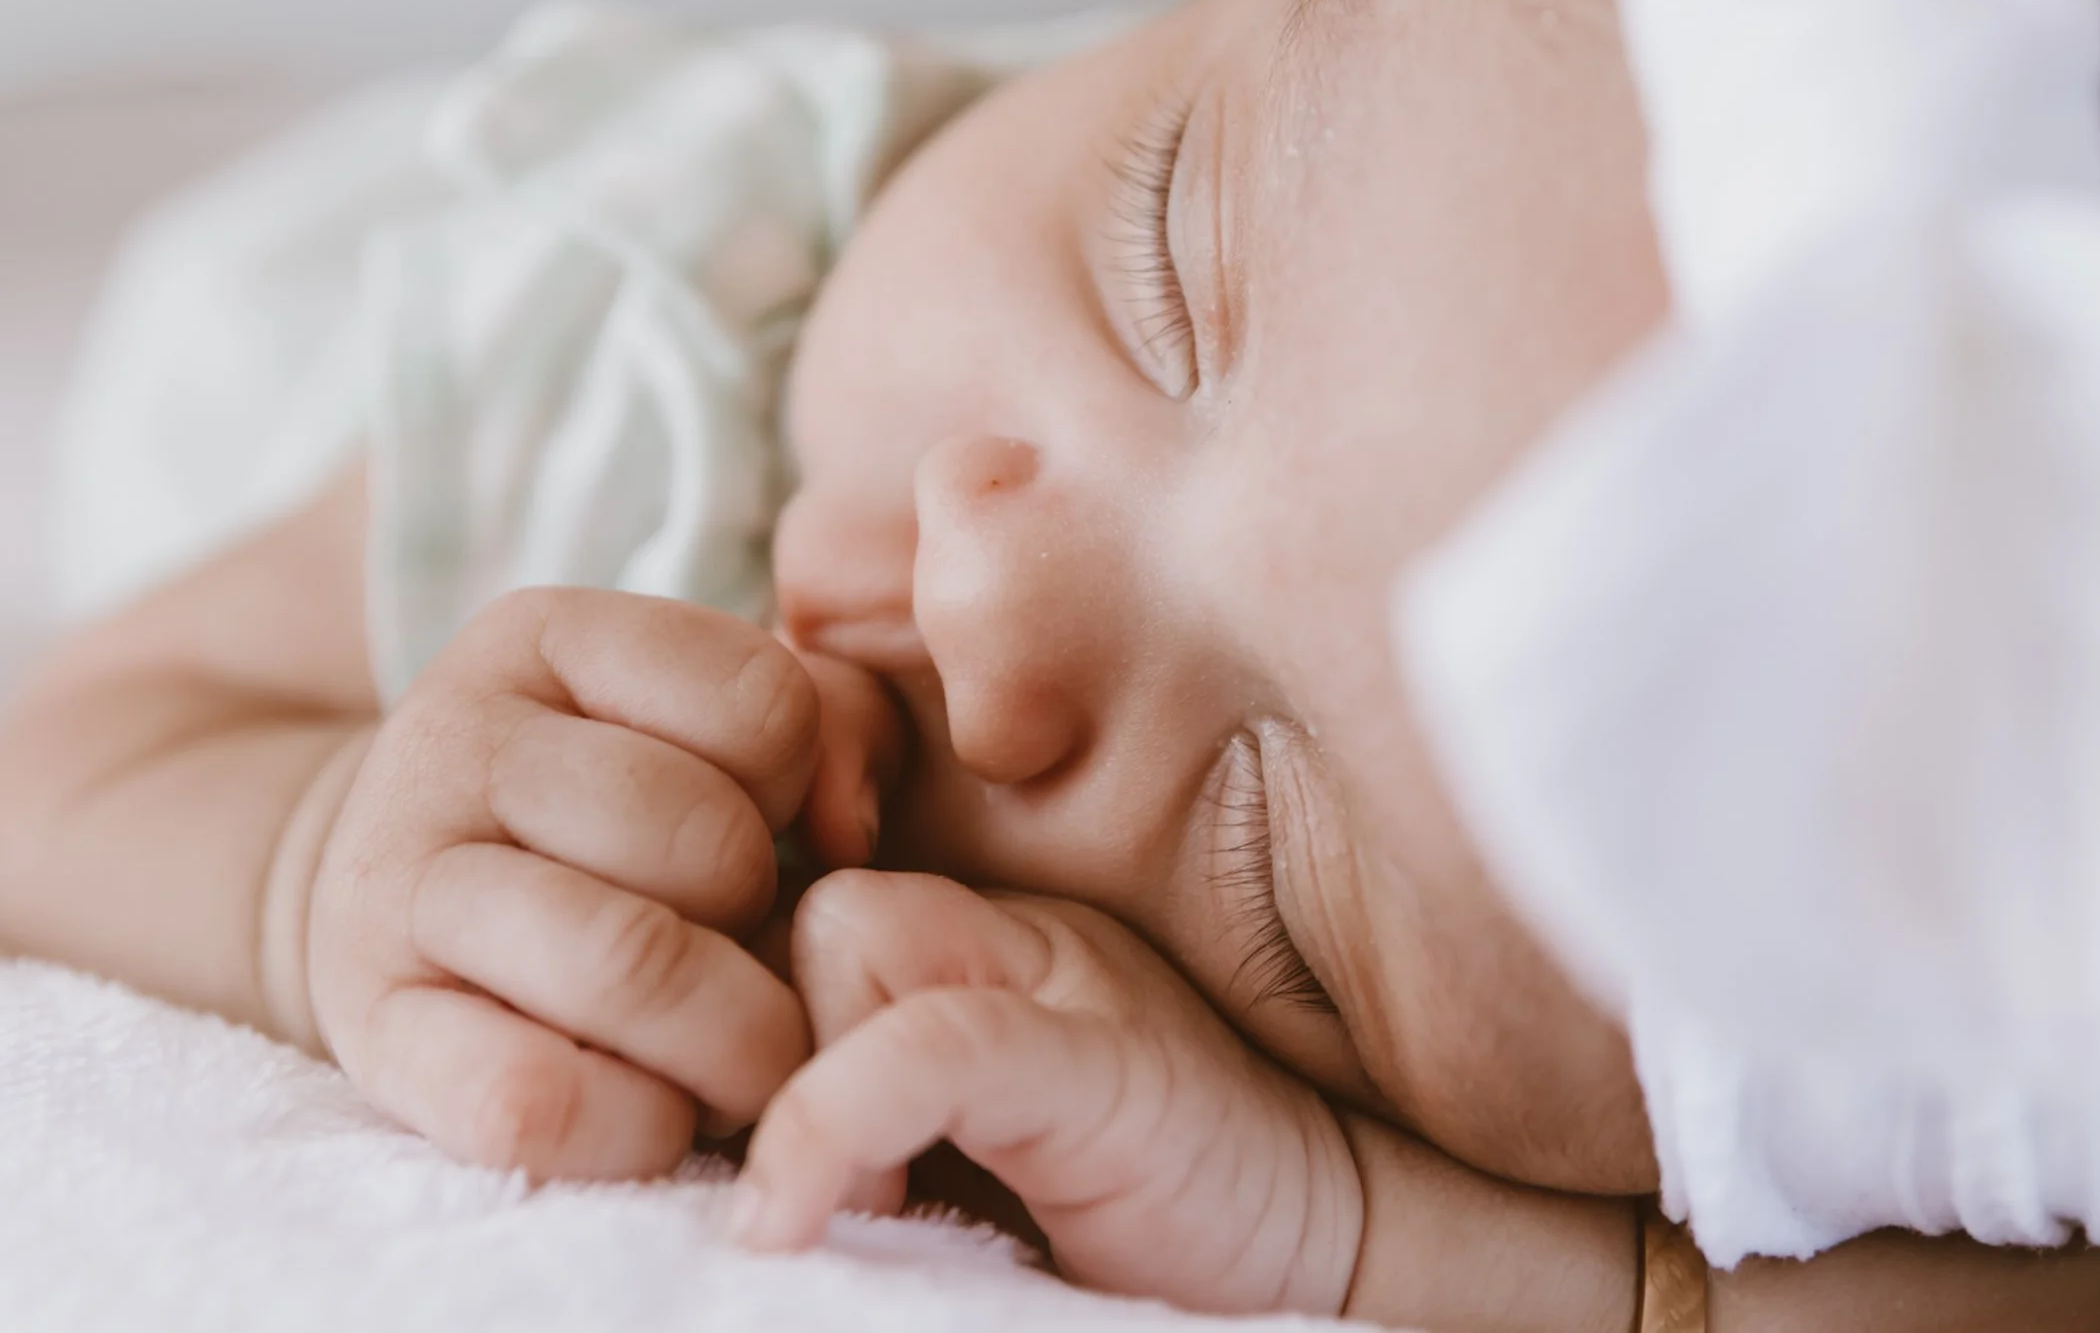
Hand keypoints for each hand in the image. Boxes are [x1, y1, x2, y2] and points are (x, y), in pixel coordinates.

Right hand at [302, 589, 896, 1180]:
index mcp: (550, 639)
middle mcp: (455, 738)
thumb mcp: (707, 726)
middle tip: (753, 955)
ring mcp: (396, 884)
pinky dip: (636, 1126)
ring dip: (731, 1043)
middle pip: (707, 838)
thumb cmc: (607, 818)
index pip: (765, 704)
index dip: (798, 789)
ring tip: (733, 1054)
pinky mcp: (373, 1029)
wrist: (393, 903)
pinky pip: (532, 1098)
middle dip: (769, 922)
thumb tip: (849, 829)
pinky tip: (653, 1113)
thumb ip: (835, 727)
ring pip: (631, 963)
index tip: (763, 824)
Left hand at [733, 872, 1364, 1316]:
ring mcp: (1073, 982)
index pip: (802, 894)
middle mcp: (1025, 933)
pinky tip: (793, 1220)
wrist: (1348, 1251)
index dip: (737, 996)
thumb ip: (868, 1105)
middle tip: (805, 1191)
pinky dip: (833, 1122)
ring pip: (849, 932)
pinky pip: (932, 1039)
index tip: (725, 1125)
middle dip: (769, 1043)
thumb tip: (704, 1145)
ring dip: (804, 1085)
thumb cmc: (1153, 1224)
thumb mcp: (973, 1153)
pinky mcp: (1107, 1065)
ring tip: (855, 1214)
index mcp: (988, 945)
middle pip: (808, 901)